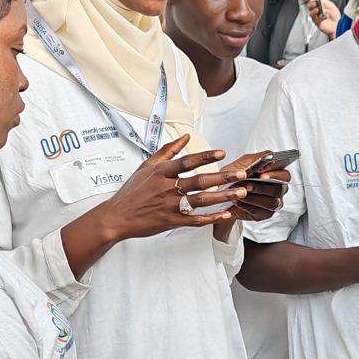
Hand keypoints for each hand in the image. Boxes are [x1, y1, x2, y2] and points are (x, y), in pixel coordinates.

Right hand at [97, 135, 244, 240]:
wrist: (117, 216)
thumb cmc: (132, 192)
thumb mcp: (147, 166)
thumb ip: (168, 151)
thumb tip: (185, 138)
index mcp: (161, 173)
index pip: (187, 162)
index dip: (205, 156)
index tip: (221, 152)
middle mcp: (167, 188)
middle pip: (200, 181)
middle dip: (223, 177)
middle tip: (241, 174)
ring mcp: (170, 206)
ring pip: (201, 201)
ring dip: (223, 196)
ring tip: (240, 192)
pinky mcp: (171, 221)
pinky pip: (196, 220)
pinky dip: (212, 217)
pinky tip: (225, 214)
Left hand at [216, 154, 290, 223]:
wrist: (222, 194)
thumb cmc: (234, 178)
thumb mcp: (241, 164)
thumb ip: (254, 159)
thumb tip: (268, 156)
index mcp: (275, 174)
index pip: (284, 174)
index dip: (275, 173)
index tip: (261, 172)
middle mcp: (277, 189)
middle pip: (280, 188)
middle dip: (264, 186)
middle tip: (250, 184)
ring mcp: (273, 202)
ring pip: (271, 202)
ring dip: (255, 197)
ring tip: (241, 192)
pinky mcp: (265, 214)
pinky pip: (261, 212)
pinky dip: (248, 206)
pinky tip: (239, 201)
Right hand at [305, 0, 340, 36]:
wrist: (338, 24)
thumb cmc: (334, 15)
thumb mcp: (329, 4)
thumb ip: (323, 1)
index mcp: (318, 4)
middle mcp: (315, 10)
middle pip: (309, 5)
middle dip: (311, 3)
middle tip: (316, 3)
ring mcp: (316, 16)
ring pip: (311, 12)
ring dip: (314, 10)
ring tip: (319, 9)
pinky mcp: (317, 23)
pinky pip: (316, 19)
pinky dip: (320, 17)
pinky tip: (325, 16)